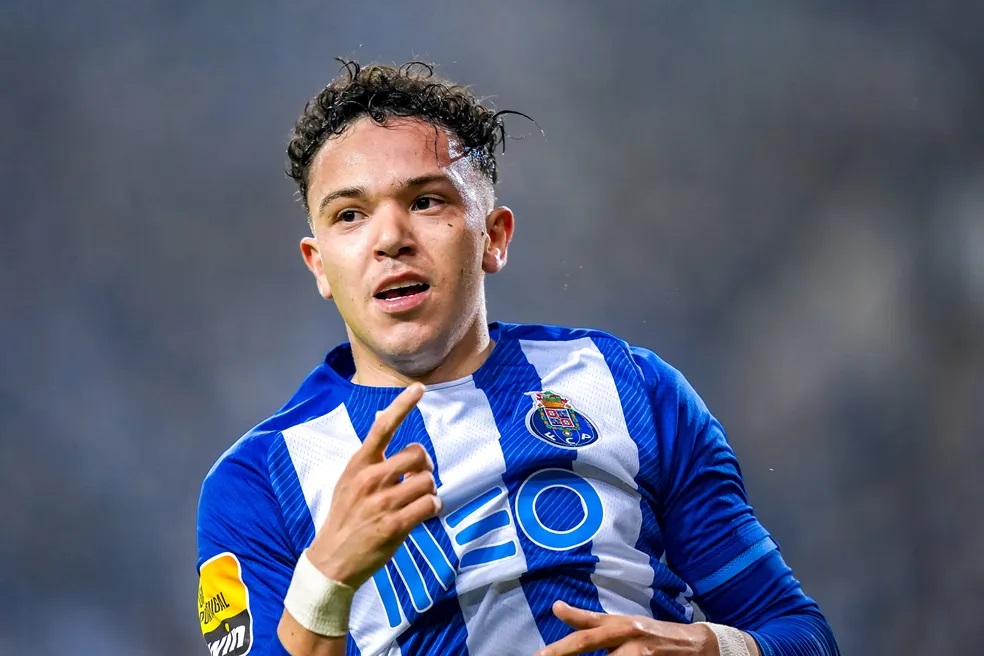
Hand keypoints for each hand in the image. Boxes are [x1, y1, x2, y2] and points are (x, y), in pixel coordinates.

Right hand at [305, 383, 441, 588]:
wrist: (332, 559)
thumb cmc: (345, 516)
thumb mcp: (349, 479)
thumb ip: (369, 454)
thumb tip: (382, 418)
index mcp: (359, 464)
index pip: (382, 428)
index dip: (402, 406)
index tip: (420, 388)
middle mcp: (370, 479)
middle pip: (417, 455)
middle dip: (425, 466)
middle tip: (420, 478)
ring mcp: (382, 503)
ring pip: (427, 481)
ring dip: (430, 490)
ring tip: (419, 500)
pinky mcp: (394, 526)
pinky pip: (430, 505)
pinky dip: (433, 507)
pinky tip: (424, 512)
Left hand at [535, 601, 714, 655]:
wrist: (696, 644)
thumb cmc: (651, 632)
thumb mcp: (620, 622)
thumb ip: (588, 620)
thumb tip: (556, 607)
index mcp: (619, 626)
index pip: (585, 638)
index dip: (560, 649)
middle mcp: (630, 640)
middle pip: (593, 648)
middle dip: (566, 655)